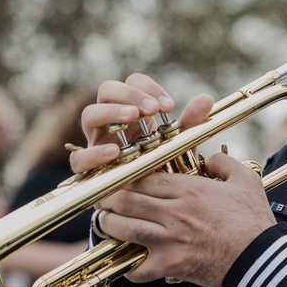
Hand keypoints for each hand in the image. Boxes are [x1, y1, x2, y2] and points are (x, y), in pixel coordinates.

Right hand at [70, 74, 212, 174]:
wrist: (146, 204)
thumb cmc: (161, 166)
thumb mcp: (178, 144)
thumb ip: (190, 123)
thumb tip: (207, 99)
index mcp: (131, 110)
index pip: (132, 82)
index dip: (147, 88)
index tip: (167, 106)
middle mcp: (109, 121)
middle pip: (107, 90)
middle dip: (128, 95)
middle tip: (151, 109)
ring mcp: (95, 141)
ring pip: (90, 114)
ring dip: (111, 112)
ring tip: (132, 117)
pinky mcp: (87, 167)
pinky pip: (80, 156)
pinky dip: (94, 152)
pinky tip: (113, 152)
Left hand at [93, 151, 276, 286]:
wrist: (261, 258)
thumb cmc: (254, 219)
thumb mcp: (245, 180)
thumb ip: (223, 163)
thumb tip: (208, 158)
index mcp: (189, 189)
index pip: (143, 176)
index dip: (124, 176)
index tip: (117, 177)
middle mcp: (175, 212)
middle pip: (126, 199)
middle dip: (107, 197)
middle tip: (101, 198)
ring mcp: (170, 240)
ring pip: (124, 228)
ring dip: (108, 225)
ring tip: (105, 222)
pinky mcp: (171, 265)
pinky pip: (137, 267)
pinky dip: (127, 265)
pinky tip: (126, 260)